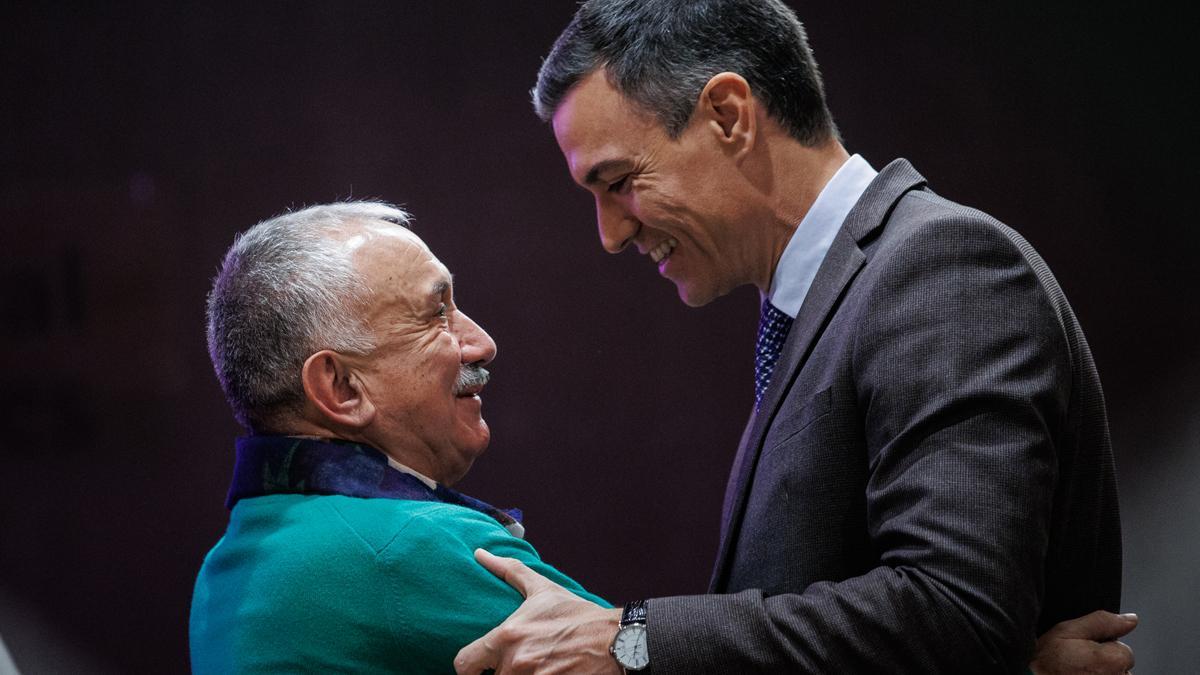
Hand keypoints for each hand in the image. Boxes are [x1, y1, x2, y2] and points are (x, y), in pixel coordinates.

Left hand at [454, 549, 623, 673]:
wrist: (613, 640)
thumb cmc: (576, 615)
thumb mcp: (542, 590)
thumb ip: (508, 571)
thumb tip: (480, 553)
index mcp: (507, 636)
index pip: (464, 664)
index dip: (469, 668)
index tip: (480, 667)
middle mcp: (515, 662)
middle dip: (500, 674)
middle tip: (516, 665)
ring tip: (533, 669)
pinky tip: (547, 674)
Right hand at [1030, 610, 1137, 673]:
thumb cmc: (1046, 662)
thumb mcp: (1069, 630)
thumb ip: (1102, 622)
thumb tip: (1130, 620)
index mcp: (1111, 661)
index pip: (1124, 650)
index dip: (1104, 647)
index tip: (1085, 650)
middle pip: (1121, 668)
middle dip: (1104, 663)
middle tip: (1079, 663)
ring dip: (1099, 673)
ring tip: (1077, 673)